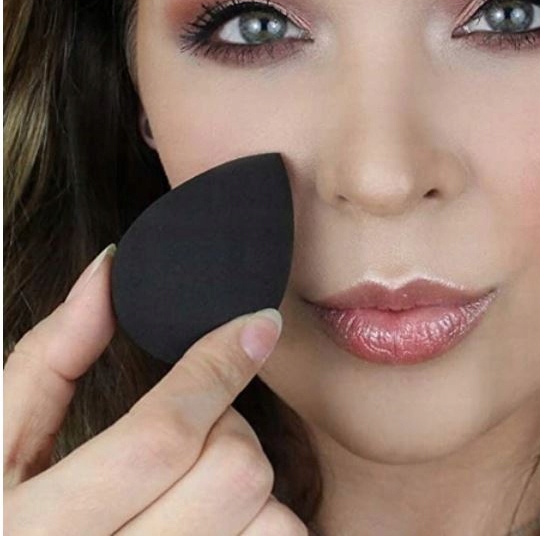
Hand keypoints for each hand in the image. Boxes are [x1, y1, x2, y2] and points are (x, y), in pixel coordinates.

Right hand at [4, 244, 307, 534]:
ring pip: (270, 518)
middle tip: (194, 426)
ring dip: (249, 481)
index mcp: (39, 531)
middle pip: (233, 470)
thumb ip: (48, 357)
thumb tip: (106, 272)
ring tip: (195, 482)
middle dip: (228, 429)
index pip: (162, 436)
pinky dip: (262, 521)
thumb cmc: (2, 519)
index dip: (218, 366)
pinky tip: (211, 516)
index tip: (257, 326)